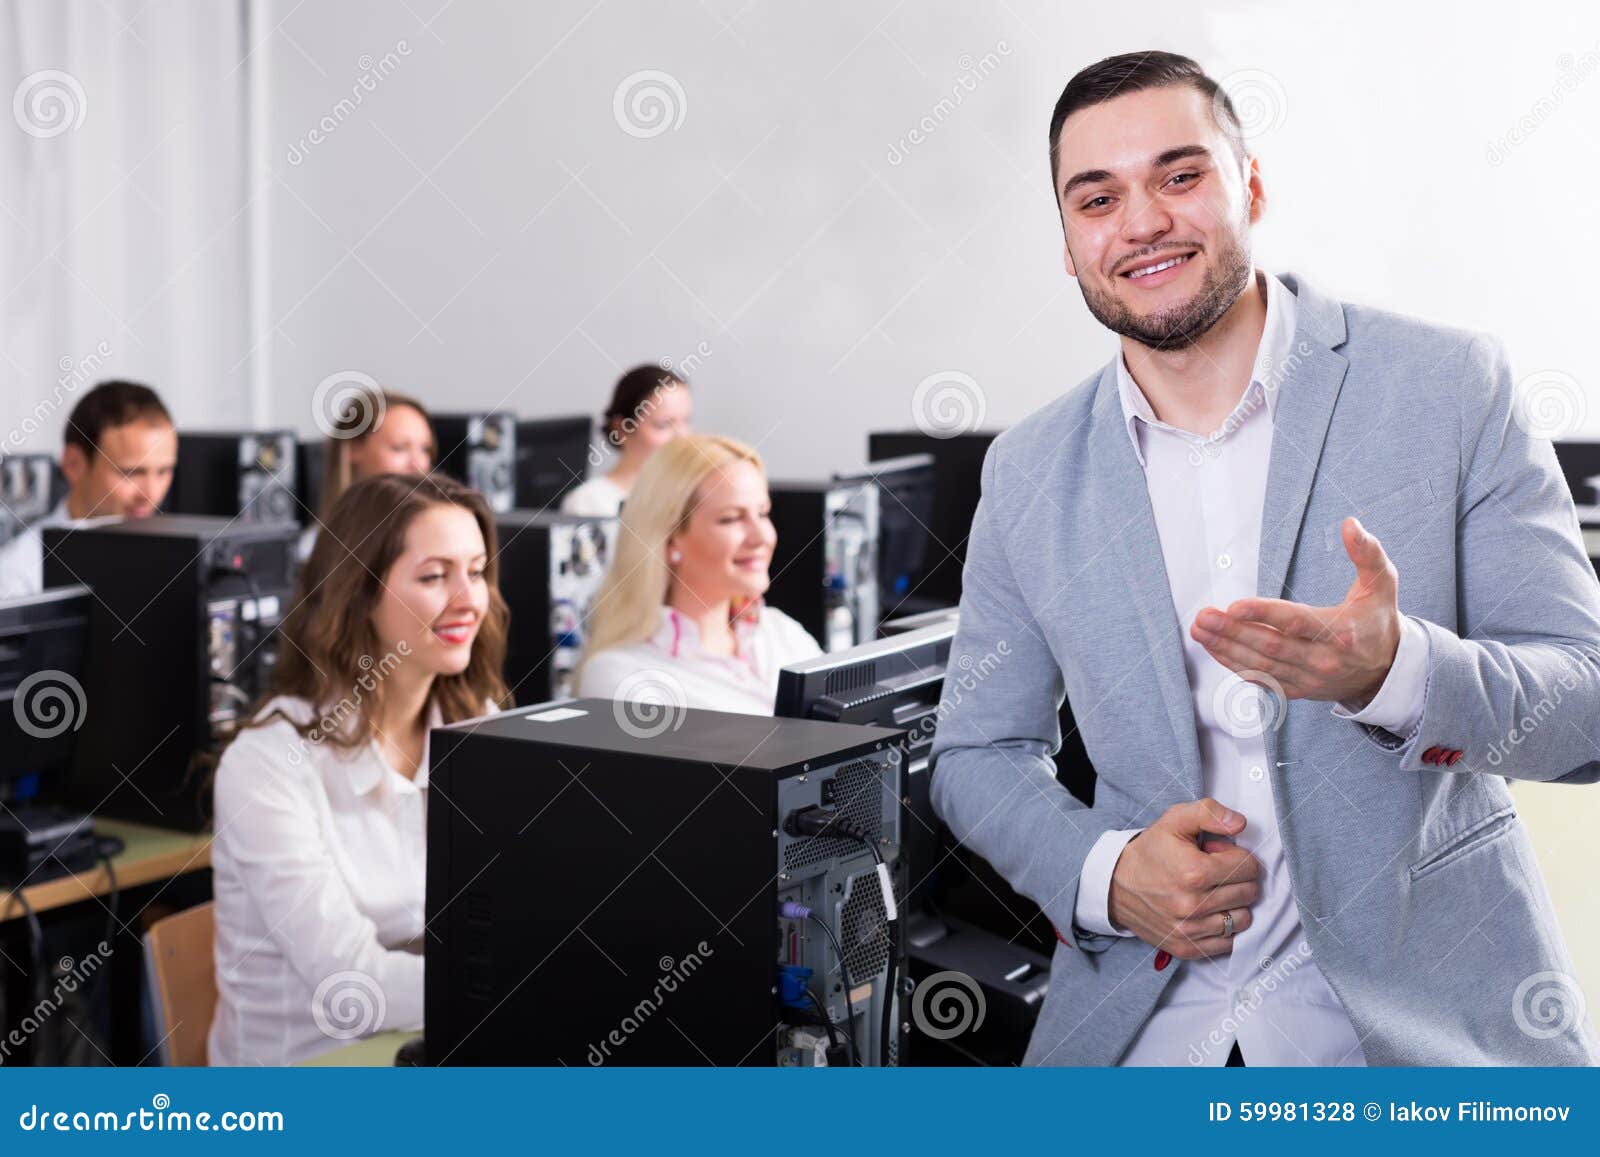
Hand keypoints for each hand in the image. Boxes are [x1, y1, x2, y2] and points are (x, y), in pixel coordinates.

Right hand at [1106, 798, 1260, 960]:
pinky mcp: (1187, 948)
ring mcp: (1190, 930)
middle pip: (1249, 893)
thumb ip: (1209, 813)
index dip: (1237, 855)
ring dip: (1233, 904)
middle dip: (1238, 878)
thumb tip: (1240, 823)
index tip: (1218, 855)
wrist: (1115, 885)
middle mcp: (1193, 905)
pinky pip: (1228, 943)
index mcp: (1194, 872)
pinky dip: (1224, 928)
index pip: (1249, 867)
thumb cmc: (1150, 851)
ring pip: (1242, 919)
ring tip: (1212, 893)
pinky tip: (1208, 913)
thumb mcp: (1174, 820)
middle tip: (1214, 872)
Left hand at [1190, 516, 1400, 708]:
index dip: (1264, 614)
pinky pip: (1261, 678)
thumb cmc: (1378, 621)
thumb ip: (1367, 553)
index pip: (1296, 622)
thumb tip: (1351, 524)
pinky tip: (1214, 649)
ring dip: (1225, 648)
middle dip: (1232, 631)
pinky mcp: (1297, 689)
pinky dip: (1234, 665)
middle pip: (1270, 646)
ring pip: (1261, 664)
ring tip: (1199, 630)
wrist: (1387, 670)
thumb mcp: (1383, 584)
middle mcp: (1323, 659)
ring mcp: (1308, 678)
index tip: (1234, 606)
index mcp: (1341, 632)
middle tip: (1204, 616)